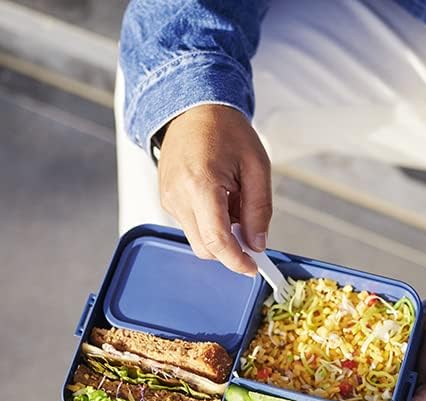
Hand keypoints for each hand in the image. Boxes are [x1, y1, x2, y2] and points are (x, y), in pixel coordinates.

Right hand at [157, 104, 271, 274]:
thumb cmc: (226, 130)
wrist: (194, 108)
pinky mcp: (165, 198)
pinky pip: (190, 224)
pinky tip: (219, 195)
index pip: (216, 241)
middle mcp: (177, 196)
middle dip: (230, 247)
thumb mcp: (257, 167)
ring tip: (233, 197)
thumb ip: (259, 209)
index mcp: (200, 185)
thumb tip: (257, 243)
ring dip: (220, 231)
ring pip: (198, 238)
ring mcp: (167, 198)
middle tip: (250, 225)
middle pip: (205, 248)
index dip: (237, 261)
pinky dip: (209, 220)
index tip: (253, 268)